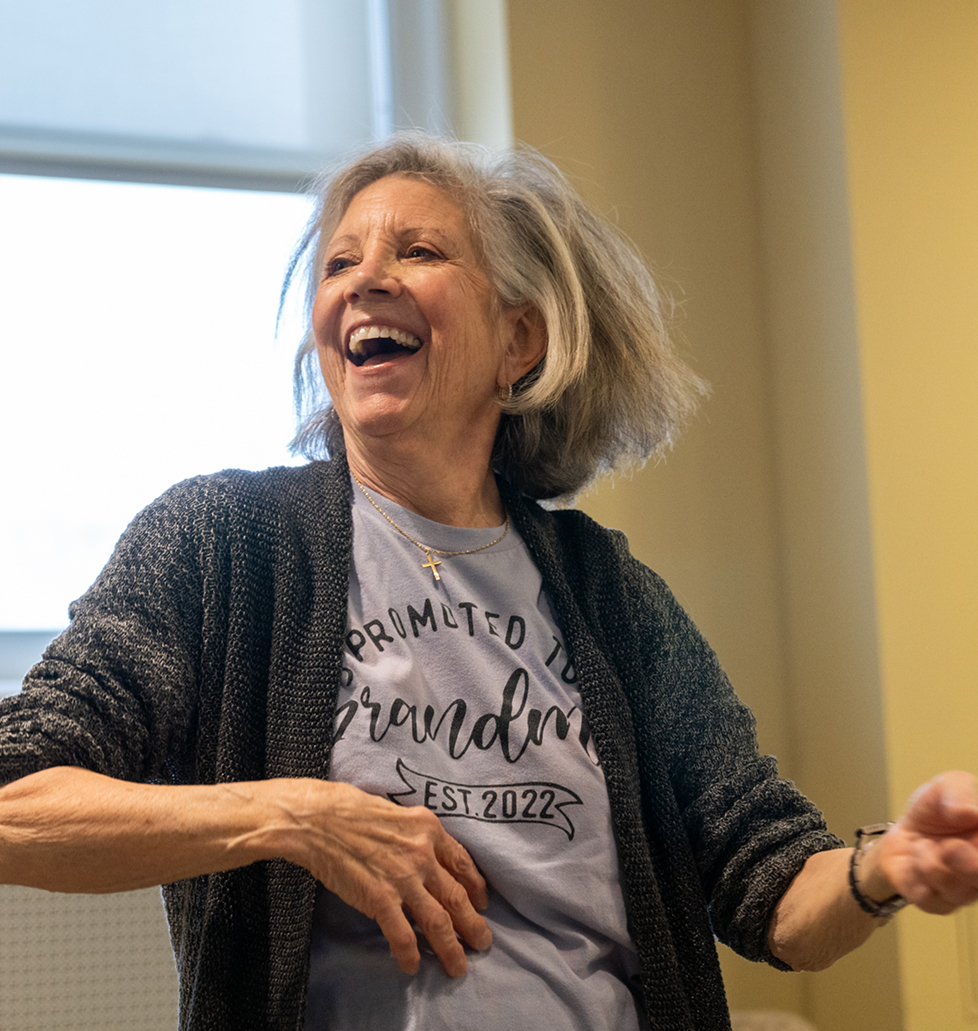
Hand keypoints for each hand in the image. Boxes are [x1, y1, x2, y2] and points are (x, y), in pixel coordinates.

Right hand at [280, 780, 490, 975]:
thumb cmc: (352, 810)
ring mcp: (403, 879)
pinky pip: (402, 935)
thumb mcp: (398, 812)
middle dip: (473, 924)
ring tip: (458, 966)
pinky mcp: (380, 899)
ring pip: (438, 921)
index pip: (462, 862)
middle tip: (482, 942)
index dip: (476, 886)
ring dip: (451, 948)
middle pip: (457, 897)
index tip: (482, 902)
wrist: (319, 820)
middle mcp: (423, 854)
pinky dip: (410, 954)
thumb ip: (416, 835)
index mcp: (429, 829)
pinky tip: (411, 966)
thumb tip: (428, 855)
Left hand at [875, 771, 977, 913]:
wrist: (903, 830)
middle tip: (950, 846)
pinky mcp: (940, 903)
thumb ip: (960, 792)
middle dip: (968, 865)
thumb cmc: (936, 811)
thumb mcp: (948, 786)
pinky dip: (916, 876)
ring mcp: (966, 891)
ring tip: (923, 845)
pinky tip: (917, 861)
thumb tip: (971, 813)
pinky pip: (930, 899)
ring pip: (957, 891)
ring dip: (931, 863)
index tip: (972, 828)